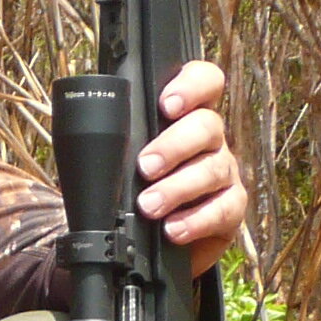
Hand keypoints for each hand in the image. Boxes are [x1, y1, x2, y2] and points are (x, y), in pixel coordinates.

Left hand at [137, 58, 249, 275]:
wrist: (148, 238)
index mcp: (184, 116)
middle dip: (174, 145)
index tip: (166, 104)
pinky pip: (224, 209)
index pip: (203, 82)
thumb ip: (117, 142)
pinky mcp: (231, 207)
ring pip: (212, 168)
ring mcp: (224, 171)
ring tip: (149, 205)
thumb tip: (88, 145)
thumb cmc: (134, 187)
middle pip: (207, 125)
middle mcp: (209, 139)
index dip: (192, 86)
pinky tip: (173, 229)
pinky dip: (196, 221)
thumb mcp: (122, 158)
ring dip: (177, 187)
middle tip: (145, 166)